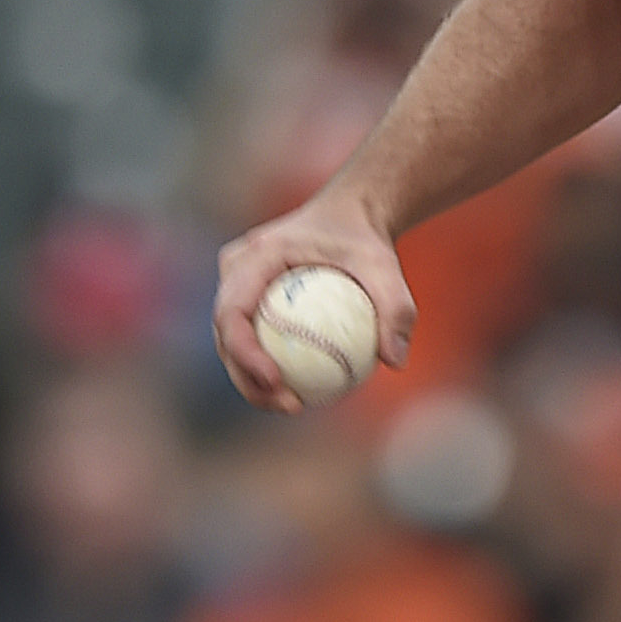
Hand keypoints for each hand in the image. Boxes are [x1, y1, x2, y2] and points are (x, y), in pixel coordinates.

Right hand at [211, 196, 416, 413]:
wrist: (349, 215)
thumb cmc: (363, 239)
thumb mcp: (385, 267)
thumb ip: (395, 308)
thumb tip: (395, 360)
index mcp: (257, 255)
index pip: (232, 310)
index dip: (244, 351)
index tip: (276, 380)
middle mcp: (236, 269)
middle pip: (225, 334)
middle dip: (248, 378)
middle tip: (290, 405)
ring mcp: (237, 285)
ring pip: (232, 343)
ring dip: (254, 382)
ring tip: (295, 406)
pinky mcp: (249, 300)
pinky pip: (250, 340)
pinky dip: (267, 369)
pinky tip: (299, 395)